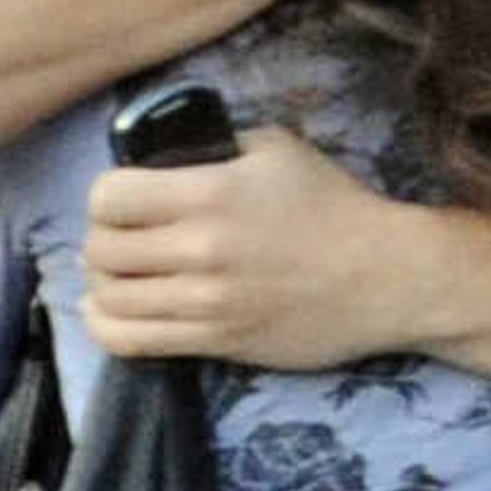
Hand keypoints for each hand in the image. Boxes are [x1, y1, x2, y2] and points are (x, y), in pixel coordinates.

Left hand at [80, 125, 438, 370]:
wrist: (389, 277)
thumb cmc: (337, 206)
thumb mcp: (278, 150)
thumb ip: (214, 148)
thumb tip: (162, 159)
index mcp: (211, 194)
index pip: (108, 197)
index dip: (106, 196)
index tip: (124, 200)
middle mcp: (201, 250)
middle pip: (100, 250)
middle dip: (102, 240)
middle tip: (122, 238)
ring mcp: (207, 302)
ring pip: (108, 298)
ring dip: (103, 284)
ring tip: (120, 274)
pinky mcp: (217, 342)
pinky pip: (130, 341)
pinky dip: (106, 325)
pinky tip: (114, 311)